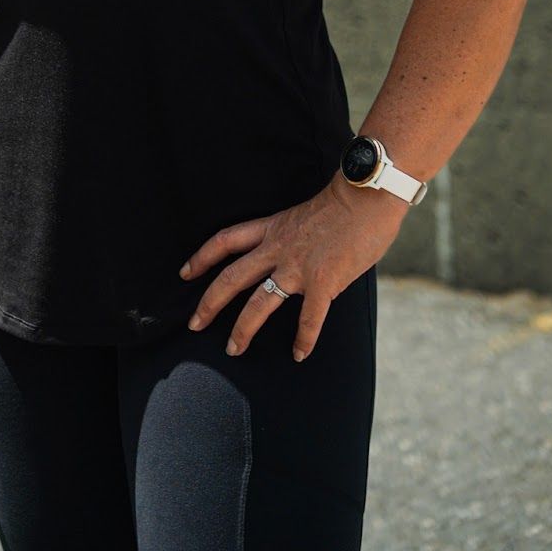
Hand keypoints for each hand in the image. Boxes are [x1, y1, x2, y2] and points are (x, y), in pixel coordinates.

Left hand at [179, 173, 406, 361]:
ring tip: (233, 349)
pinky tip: (299, 354)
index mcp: (272, 228)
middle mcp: (277, 248)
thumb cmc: (344, 203)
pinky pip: (309, 319)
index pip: (225, 241)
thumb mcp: (303, 216)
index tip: (185, 273)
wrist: (366, 196)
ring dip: (242, 329)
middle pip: (231, 277)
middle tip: (194, 324)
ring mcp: (298, 267)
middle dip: (209, 303)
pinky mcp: (323, 283)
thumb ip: (293, 238)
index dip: (201, 257)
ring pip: (258, 303)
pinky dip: (303, 340)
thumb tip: (297, 259)